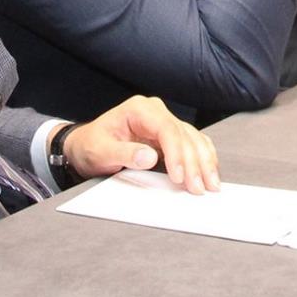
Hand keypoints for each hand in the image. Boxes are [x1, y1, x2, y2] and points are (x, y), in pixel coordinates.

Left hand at [63, 96, 219, 191]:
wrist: (86, 145)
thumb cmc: (91, 145)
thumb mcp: (101, 151)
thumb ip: (124, 154)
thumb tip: (149, 157)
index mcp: (139, 109)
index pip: (166, 129)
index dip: (176, 153)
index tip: (178, 177)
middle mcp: (155, 112)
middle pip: (184, 135)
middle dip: (194, 163)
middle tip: (199, 188)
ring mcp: (164, 122)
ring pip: (193, 139)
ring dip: (204, 162)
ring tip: (210, 185)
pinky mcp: (170, 136)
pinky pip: (193, 143)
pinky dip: (203, 158)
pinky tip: (209, 173)